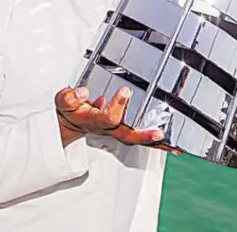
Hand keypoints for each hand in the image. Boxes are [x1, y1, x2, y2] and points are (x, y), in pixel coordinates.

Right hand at [54, 86, 181, 154]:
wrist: (71, 122)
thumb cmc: (71, 110)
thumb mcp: (63, 100)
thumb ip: (70, 97)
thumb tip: (83, 92)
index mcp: (94, 120)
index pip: (107, 117)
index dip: (117, 106)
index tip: (125, 91)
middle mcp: (108, 128)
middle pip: (127, 135)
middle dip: (143, 135)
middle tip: (159, 133)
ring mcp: (116, 131)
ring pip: (137, 139)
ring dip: (155, 143)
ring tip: (173, 144)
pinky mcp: (123, 130)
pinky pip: (141, 137)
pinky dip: (156, 143)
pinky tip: (171, 144)